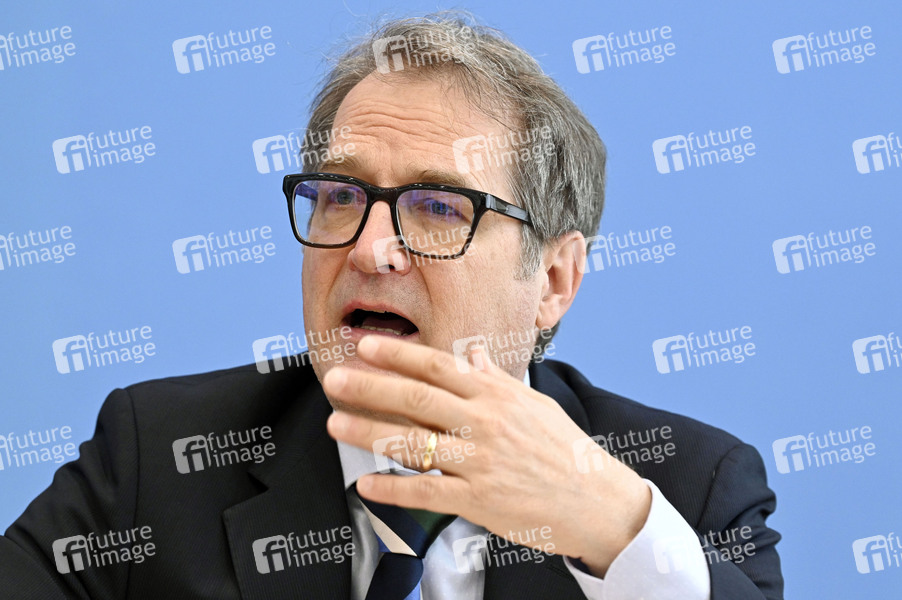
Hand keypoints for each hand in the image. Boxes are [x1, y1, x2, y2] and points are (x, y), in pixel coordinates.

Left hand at [324, 334, 650, 575]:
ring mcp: (479, 462)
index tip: (365, 347)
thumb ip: (496, 380)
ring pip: (413, 443)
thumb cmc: (564, 448)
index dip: (398, 354)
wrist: (595, 499)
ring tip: (335, 425)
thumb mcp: (532, 404)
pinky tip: (366, 485)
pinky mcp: (478, 500)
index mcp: (495, 395)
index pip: (437, 366)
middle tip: (333, 380)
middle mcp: (483, 423)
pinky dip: (392, 489)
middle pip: (416, 398)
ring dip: (368, 433)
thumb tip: (471, 356)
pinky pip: (426, 493)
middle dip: (370, 387)